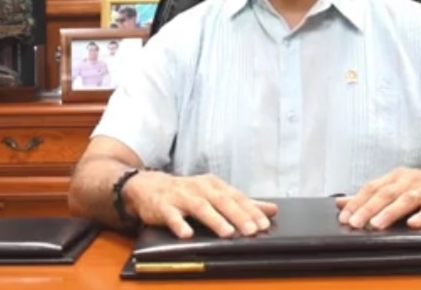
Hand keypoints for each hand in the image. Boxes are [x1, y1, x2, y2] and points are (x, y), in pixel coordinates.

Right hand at [123, 172, 277, 238]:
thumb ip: (242, 203)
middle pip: (222, 201)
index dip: (251, 210)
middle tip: (251, 230)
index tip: (264, 224)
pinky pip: (172, 216)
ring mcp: (181, 196)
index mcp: (214, 185)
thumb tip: (271, 209)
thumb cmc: (187, 192)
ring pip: (200, 207)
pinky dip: (180, 225)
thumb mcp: (215, 193)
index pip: (236, 197)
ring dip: (215, 220)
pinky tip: (187, 235)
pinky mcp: (163, 207)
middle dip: (238, 215)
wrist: (149, 186)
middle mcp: (199, 188)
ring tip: (227, 233)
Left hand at [335, 162, 420, 229]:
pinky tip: (413, 225)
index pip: (371, 188)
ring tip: (377, 225)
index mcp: (395, 177)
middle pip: (385, 194)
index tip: (344, 216)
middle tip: (355, 223)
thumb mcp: (396, 185)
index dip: (357, 202)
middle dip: (368, 209)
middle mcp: (409, 181)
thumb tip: (341, 203)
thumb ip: (370, 195)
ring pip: (406, 200)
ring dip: (390, 212)